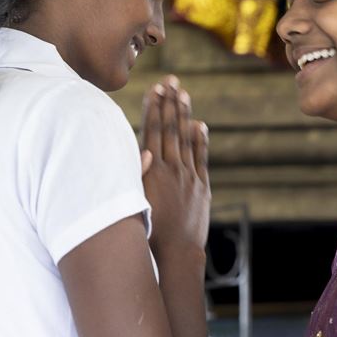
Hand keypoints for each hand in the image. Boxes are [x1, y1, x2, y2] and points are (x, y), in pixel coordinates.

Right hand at [140, 75, 210, 259]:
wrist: (175, 256)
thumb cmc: (147, 233)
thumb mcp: (134, 203)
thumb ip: (139, 176)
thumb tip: (145, 150)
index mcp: (153, 172)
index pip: (153, 132)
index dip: (154, 108)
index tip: (155, 88)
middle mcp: (173, 170)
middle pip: (171, 130)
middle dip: (170, 103)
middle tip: (171, 80)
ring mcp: (189, 178)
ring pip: (186, 140)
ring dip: (184, 115)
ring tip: (183, 93)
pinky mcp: (201, 188)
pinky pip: (201, 159)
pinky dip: (200, 140)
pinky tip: (199, 125)